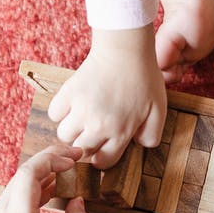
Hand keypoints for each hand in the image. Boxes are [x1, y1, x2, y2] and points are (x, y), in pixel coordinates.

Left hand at [0, 145, 93, 212]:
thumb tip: (78, 202)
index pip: (31, 171)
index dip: (54, 159)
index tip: (76, 158)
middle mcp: (3, 211)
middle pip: (24, 172)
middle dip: (51, 161)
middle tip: (75, 159)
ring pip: (20, 183)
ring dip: (44, 174)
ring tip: (68, 174)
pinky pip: (16, 195)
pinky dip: (36, 188)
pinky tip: (52, 191)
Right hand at [48, 26, 166, 168]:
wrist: (125, 50)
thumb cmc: (145, 78)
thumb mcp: (159, 110)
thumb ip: (152, 135)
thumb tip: (139, 146)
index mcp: (120, 132)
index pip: (103, 162)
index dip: (102, 157)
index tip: (103, 147)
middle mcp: (98, 125)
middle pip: (80, 150)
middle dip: (86, 144)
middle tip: (93, 131)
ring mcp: (80, 110)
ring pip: (64, 135)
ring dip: (72, 129)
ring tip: (82, 118)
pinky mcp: (68, 94)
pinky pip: (54, 114)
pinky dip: (61, 112)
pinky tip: (73, 104)